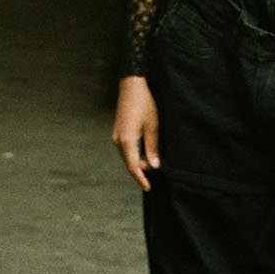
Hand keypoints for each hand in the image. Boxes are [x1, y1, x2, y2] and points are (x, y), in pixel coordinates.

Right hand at [112, 76, 160, 190]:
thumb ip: (152, 148)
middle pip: (130, 163)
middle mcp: (118, 141)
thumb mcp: (153, 126)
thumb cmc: (144, 104)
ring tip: (154, 157)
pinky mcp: (118, 131)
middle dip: (142, 169)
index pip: (133, 167)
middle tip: (158, 166)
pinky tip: (145, 149)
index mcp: (127, 141)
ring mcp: (117, 136)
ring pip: (128, 155)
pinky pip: (126, 148)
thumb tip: (154, 166)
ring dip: (139, 160)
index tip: (148, 187)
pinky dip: (135, 152)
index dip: (141, 179)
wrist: (132, 86)